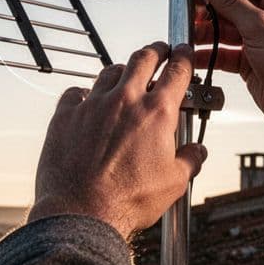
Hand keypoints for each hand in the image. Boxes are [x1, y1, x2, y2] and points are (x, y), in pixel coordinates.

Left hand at [28, 42, 205, 239]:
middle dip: (155, 50)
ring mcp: (92, 105)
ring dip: (122, 72)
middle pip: (143, 58)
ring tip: (125, 78)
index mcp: (157, 113)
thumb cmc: (128, 201)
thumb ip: (190, 161)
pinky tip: (87, 102)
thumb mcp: (174, 184)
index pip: (177, 71)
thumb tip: (198, 151)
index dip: (184, 57)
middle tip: (160, 52)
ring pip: (110, 71)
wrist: (81, 213)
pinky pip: (75, 92)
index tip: (185, 52)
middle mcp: (125, 101)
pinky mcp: (65, 116)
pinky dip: (84, 94)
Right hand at [192, 0, 263, 185]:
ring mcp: (261, 39)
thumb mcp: (260, 26)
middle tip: (184, 5)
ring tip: (186, 29)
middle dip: (207, 5)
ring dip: (206, 29)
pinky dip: (210, 51)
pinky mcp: (252, 60)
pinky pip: (226, 51)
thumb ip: (231, 2)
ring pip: (226, 28)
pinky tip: (196, 52)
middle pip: (232, 2)